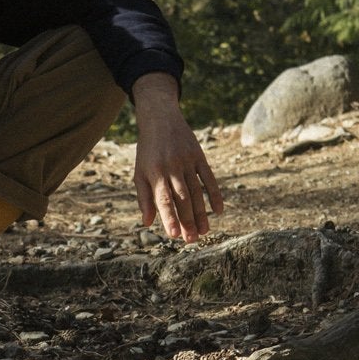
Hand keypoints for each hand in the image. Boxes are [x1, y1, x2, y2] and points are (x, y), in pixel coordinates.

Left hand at [131, 72, 223, 242]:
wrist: (160, 119)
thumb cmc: (148, 151)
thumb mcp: (140, 172)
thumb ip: (144, 198)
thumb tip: (148, 223)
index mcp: (155, 173)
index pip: (163, 199)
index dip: (169, 217)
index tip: (174, 235)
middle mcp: (172, 168)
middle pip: (182, 198)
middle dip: (187, 220)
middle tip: (192, 240)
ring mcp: (187, 161)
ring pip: (197, 191)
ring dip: (201, 213)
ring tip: (204, 231)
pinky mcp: (199, 156)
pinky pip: (209, 178)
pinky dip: (215, 194)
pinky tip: (218, 210)